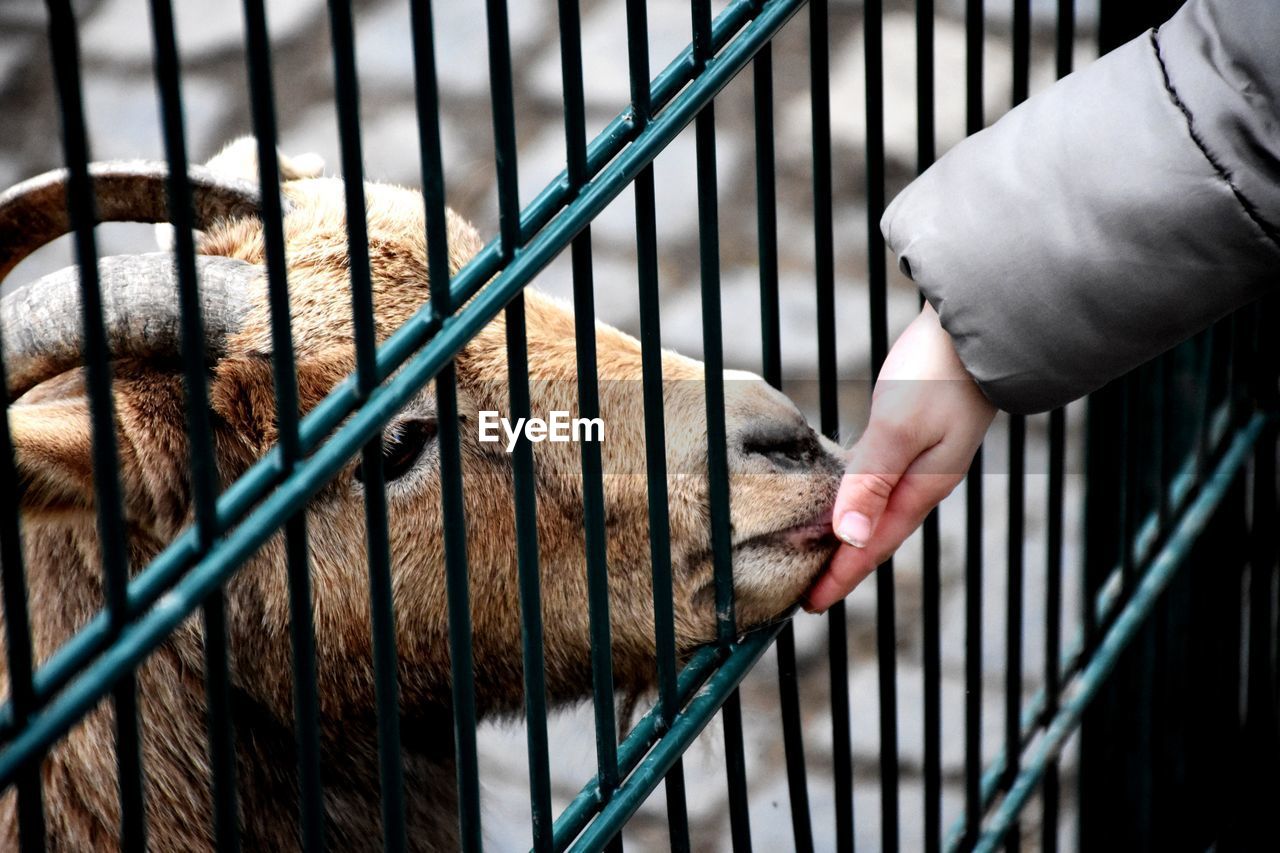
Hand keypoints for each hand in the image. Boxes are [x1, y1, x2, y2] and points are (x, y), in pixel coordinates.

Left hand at [805, 303, 995, 611]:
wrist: (981, 326)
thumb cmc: (939, 373)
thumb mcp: (899, 428)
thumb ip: (871, 482)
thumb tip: (847, 538)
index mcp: (922, 488)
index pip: (873, 545)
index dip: (839, 575)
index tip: (807, 605)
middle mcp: (923, 482)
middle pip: (876, 534)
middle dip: (843, 563)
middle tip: (805, 590)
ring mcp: (922, 459)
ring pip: (878, 510)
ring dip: (849, 534)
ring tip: (819, 553)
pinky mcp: (915, 435)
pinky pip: (880, 482)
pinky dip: (857, 499)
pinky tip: (844, 499)